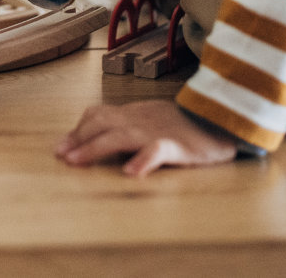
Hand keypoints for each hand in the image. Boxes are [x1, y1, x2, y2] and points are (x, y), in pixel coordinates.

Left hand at [56, 99, 235, 175]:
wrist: (225, 121)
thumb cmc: (188, 126)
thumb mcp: (153, 120)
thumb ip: (130, 127)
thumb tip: (101, 143)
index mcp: (135, 113)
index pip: (99, 115)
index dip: (78, 129)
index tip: (60, 146)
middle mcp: (141, 119)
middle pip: (101, 123)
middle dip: (78, 139)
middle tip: (60, 156)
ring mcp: (158, 130)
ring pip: (120, 136)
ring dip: (95, 148)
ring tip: (77, 162)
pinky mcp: (179, 145)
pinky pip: (157, 150)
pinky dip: (143, 160)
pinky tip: (130, 173)